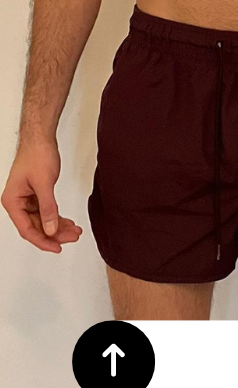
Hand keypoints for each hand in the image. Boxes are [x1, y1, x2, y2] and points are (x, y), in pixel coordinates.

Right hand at [2, 135, 81, 252]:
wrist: (41, 139)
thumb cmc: (37, 156)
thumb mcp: (44, 183)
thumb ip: (48, 207)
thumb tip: (50, 229)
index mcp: (12, 202)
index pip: (27, 229)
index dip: (43, 240)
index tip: (57, 247)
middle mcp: (17, 203)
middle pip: (36, 226)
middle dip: (55, 233)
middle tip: (73, 237)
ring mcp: (26, 199)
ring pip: (42, 220)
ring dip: (58, 226)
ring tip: (75, 231)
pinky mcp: (36, 195)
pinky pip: (46, 211)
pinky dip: (57, 217)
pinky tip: (69, 222)